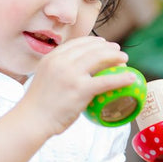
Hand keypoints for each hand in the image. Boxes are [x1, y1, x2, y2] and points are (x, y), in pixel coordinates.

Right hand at [20, 36, 135, 136]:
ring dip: (116, 57)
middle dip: (107, 47)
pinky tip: (130, 78)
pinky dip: (121, 78)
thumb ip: (57, 71)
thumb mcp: (45, 78)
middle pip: (90, 48)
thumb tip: (74, 72)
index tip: (103, 44)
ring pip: (99, 59)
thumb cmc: (38, 105)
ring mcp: (71, 74)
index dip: (93, 42)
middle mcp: (61, 61)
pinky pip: (106, 81)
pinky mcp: (80, 89)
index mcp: (52, 57)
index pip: (77, 43)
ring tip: (125, 60)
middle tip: (118, 51)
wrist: (32, 120)